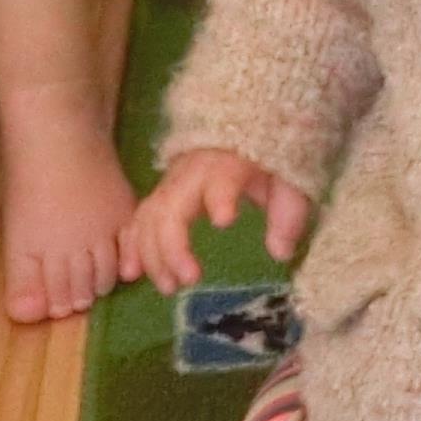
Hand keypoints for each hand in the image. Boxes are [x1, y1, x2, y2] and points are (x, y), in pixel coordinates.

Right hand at [125, 146, 313, 291]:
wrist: (242, 134)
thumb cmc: (266, 163)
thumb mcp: (289, 182)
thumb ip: (288, 214)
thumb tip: (280, 253)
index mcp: (230, 165)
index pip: (222, 179)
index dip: (220, 197)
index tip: (225, 221)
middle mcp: (193, 173)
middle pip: (172, 207)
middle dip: (173, 246)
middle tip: (189, 280)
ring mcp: (171, 183)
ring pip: (150, 217)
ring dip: (152, 255)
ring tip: (168, 287)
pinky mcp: (159, 195)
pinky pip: (137, 219)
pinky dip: (131, 245)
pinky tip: (131, 273)